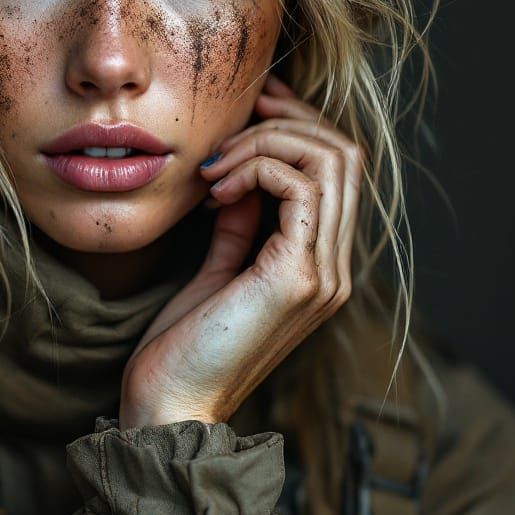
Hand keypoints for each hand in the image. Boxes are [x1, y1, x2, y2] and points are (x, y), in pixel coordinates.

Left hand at [118, 73, 362, 428]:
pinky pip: (301, 188)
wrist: (170, 406)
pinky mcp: (298, 278)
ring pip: (331, 161)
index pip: (337, 169)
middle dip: (286, 120)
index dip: (298, 124)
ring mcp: (323, 274)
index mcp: (318, 263)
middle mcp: (334, 267)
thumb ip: (242, 222)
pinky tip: (217, 190)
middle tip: (232, 123)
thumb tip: (244, 174)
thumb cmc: (185, 344)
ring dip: (267, 143)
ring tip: (217, 168)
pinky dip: (258, 169)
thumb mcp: (218, 266)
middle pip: (344, 153)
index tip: (248, 107)